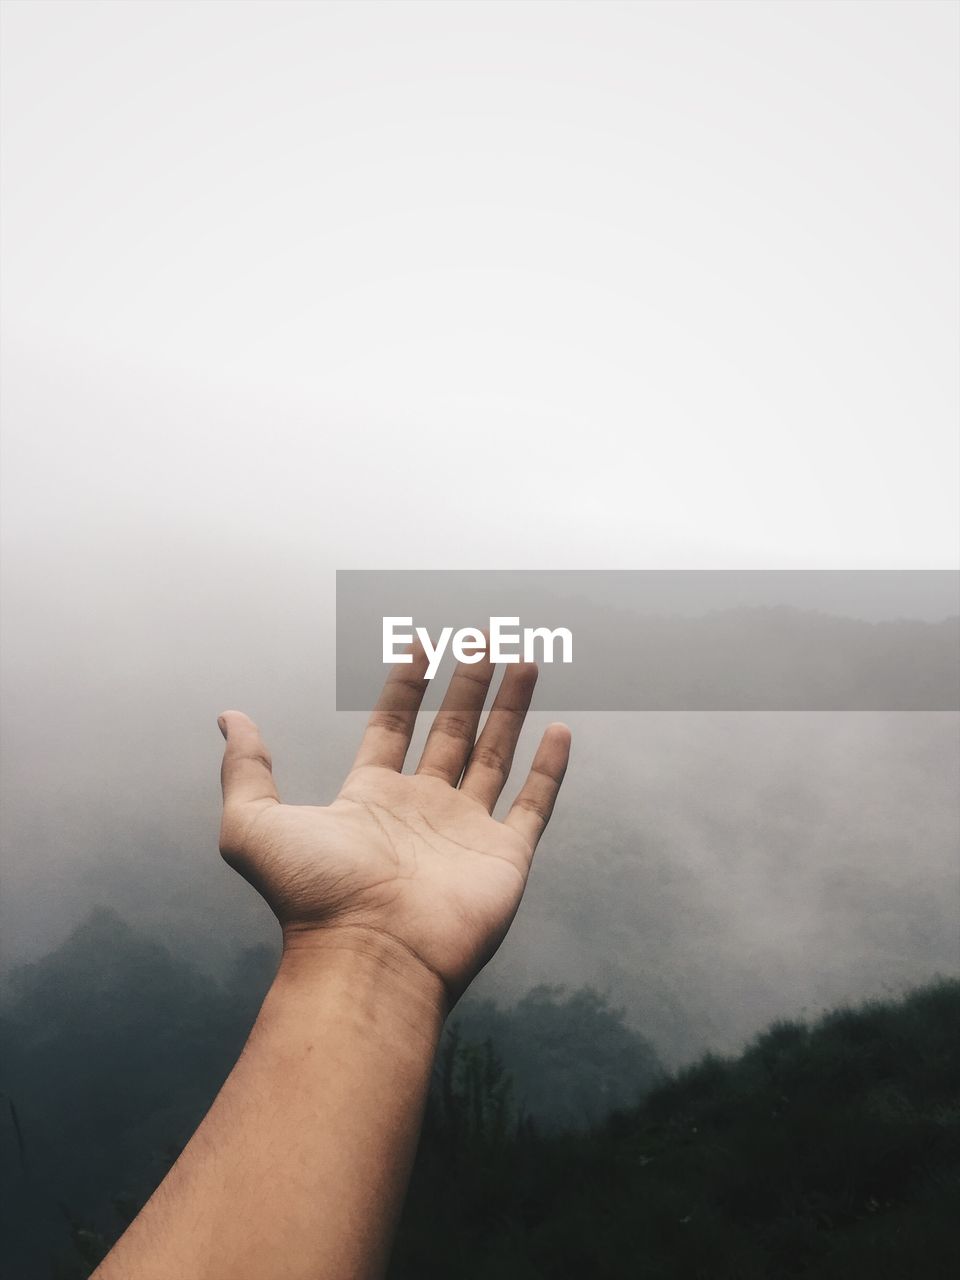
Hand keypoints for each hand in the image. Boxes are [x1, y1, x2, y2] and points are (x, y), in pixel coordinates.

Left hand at [217, 648, 570, 1009]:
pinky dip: (549, 768)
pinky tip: (559, 730)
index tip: (421, 645)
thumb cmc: (311, 898)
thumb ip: (246, 769)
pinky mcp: (504, 857)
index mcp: (371, 798)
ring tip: (525, 661)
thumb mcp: (254, 825)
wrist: (369, 958)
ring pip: (495, 754)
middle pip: (451, 731)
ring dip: (510, 708)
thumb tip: (229, 718)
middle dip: (468, 684)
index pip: (393, 726)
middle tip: (483, 638)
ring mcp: (466, 832)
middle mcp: (422, 809)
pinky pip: (534, 804)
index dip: (406, 686)